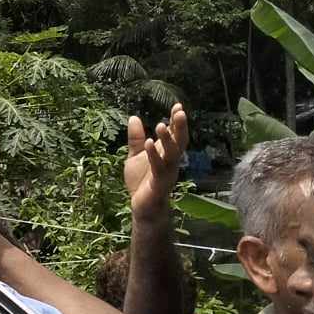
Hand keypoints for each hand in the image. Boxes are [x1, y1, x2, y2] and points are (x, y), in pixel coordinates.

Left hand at [126, 103, 187, 222]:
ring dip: (167, 140)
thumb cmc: (141, 181)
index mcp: (166, 154)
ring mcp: (167, 172)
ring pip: (172, 154)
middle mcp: (170, 162)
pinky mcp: (159, 184)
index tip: (178, 106)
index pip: (175, 135)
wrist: (142, 207)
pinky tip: (149, 143)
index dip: (177, 121)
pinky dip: (154, 155)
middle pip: (179, 142)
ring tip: (161, 125)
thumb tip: (133, 117)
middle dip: (180, 127)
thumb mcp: (135, 156)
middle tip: (179, 112)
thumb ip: (136, 139)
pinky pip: (158, 168)